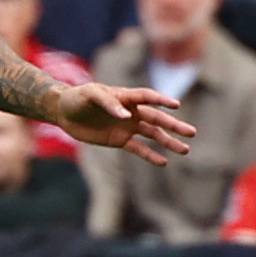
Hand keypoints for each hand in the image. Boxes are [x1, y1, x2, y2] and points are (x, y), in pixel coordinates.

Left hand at [50, 82, 197, 164]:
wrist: (63, 112)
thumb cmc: (76, 98)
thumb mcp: (89, 94)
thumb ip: (108, 103)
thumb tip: (126, 116)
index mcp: (125, 96)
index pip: (148, 97)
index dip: (162, 100)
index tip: (176, 105)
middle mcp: (131, 111)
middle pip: (156, 118)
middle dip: (174, 125)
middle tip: (192, 133)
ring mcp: (127, 126)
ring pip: (152, 134)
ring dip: (168, 141)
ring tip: (185, 150)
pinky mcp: (120, 140)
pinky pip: (138, 148)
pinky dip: (150, 155)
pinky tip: (164, 162)